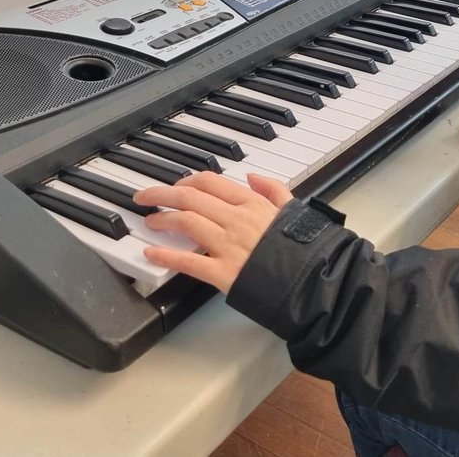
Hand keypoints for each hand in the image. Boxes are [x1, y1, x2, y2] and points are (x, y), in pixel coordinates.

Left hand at [133, 171, 292, 292]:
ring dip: (162, 219)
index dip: (185, 181)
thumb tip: (253, 177)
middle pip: (190, 197)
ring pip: (186, 222)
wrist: (313, 281)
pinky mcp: (223, 272)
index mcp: (253, 203)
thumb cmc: (305, 248)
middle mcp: (237, 219)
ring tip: (151, 222)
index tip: (174, 186)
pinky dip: (166, 256)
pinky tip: (151, 253)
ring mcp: (228, 245)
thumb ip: (274, 189)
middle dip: (161, 194)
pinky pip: (188, 261)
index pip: (209, 181)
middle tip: (145, 197)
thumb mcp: (295, 208)